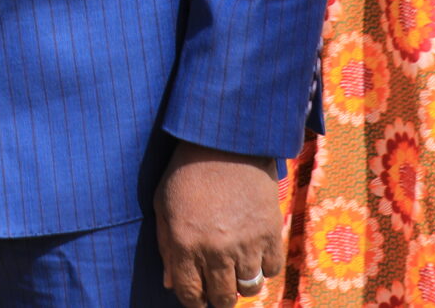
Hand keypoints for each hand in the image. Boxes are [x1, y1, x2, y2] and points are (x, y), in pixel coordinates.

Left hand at [154, 142, 281, 307]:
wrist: (225, 143)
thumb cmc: (187, 172)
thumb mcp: (163, 205)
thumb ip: (166, 246)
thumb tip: (170, 284)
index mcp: (183, 242)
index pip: (190, 293)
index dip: (194, 301)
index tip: (198, 298)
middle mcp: (215, 249)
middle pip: (223, 297)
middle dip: (219, 298)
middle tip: (218, 288)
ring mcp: (245, 243)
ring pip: (249, 287)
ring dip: (241, 282)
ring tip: (235, 268)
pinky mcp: (270, 233)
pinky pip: (271, 270)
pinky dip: (264, 267)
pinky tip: (254, 253)